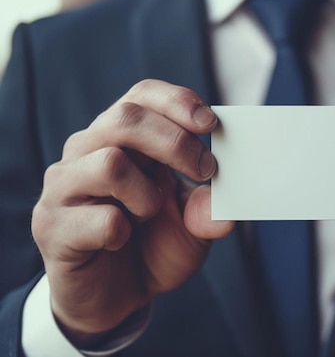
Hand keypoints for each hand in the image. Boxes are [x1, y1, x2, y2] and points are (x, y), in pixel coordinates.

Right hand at [31, 79, 233, 340]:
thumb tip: (223, 206)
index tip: (210, 125)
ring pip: (109, 162)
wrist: (115, 297)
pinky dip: (122, 231)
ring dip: (146, 193)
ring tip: (148, 214)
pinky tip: (120, 241)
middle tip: (205, 171)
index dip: (177, 102)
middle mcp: (88, 151)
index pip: (142, 95)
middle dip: (175, 143)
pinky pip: (97, 218)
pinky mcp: (52, 225)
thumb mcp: (192, 227)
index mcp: (121, 138)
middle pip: (126, 118)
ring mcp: (65, 186)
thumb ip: (207, 211)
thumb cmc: (152, 246)